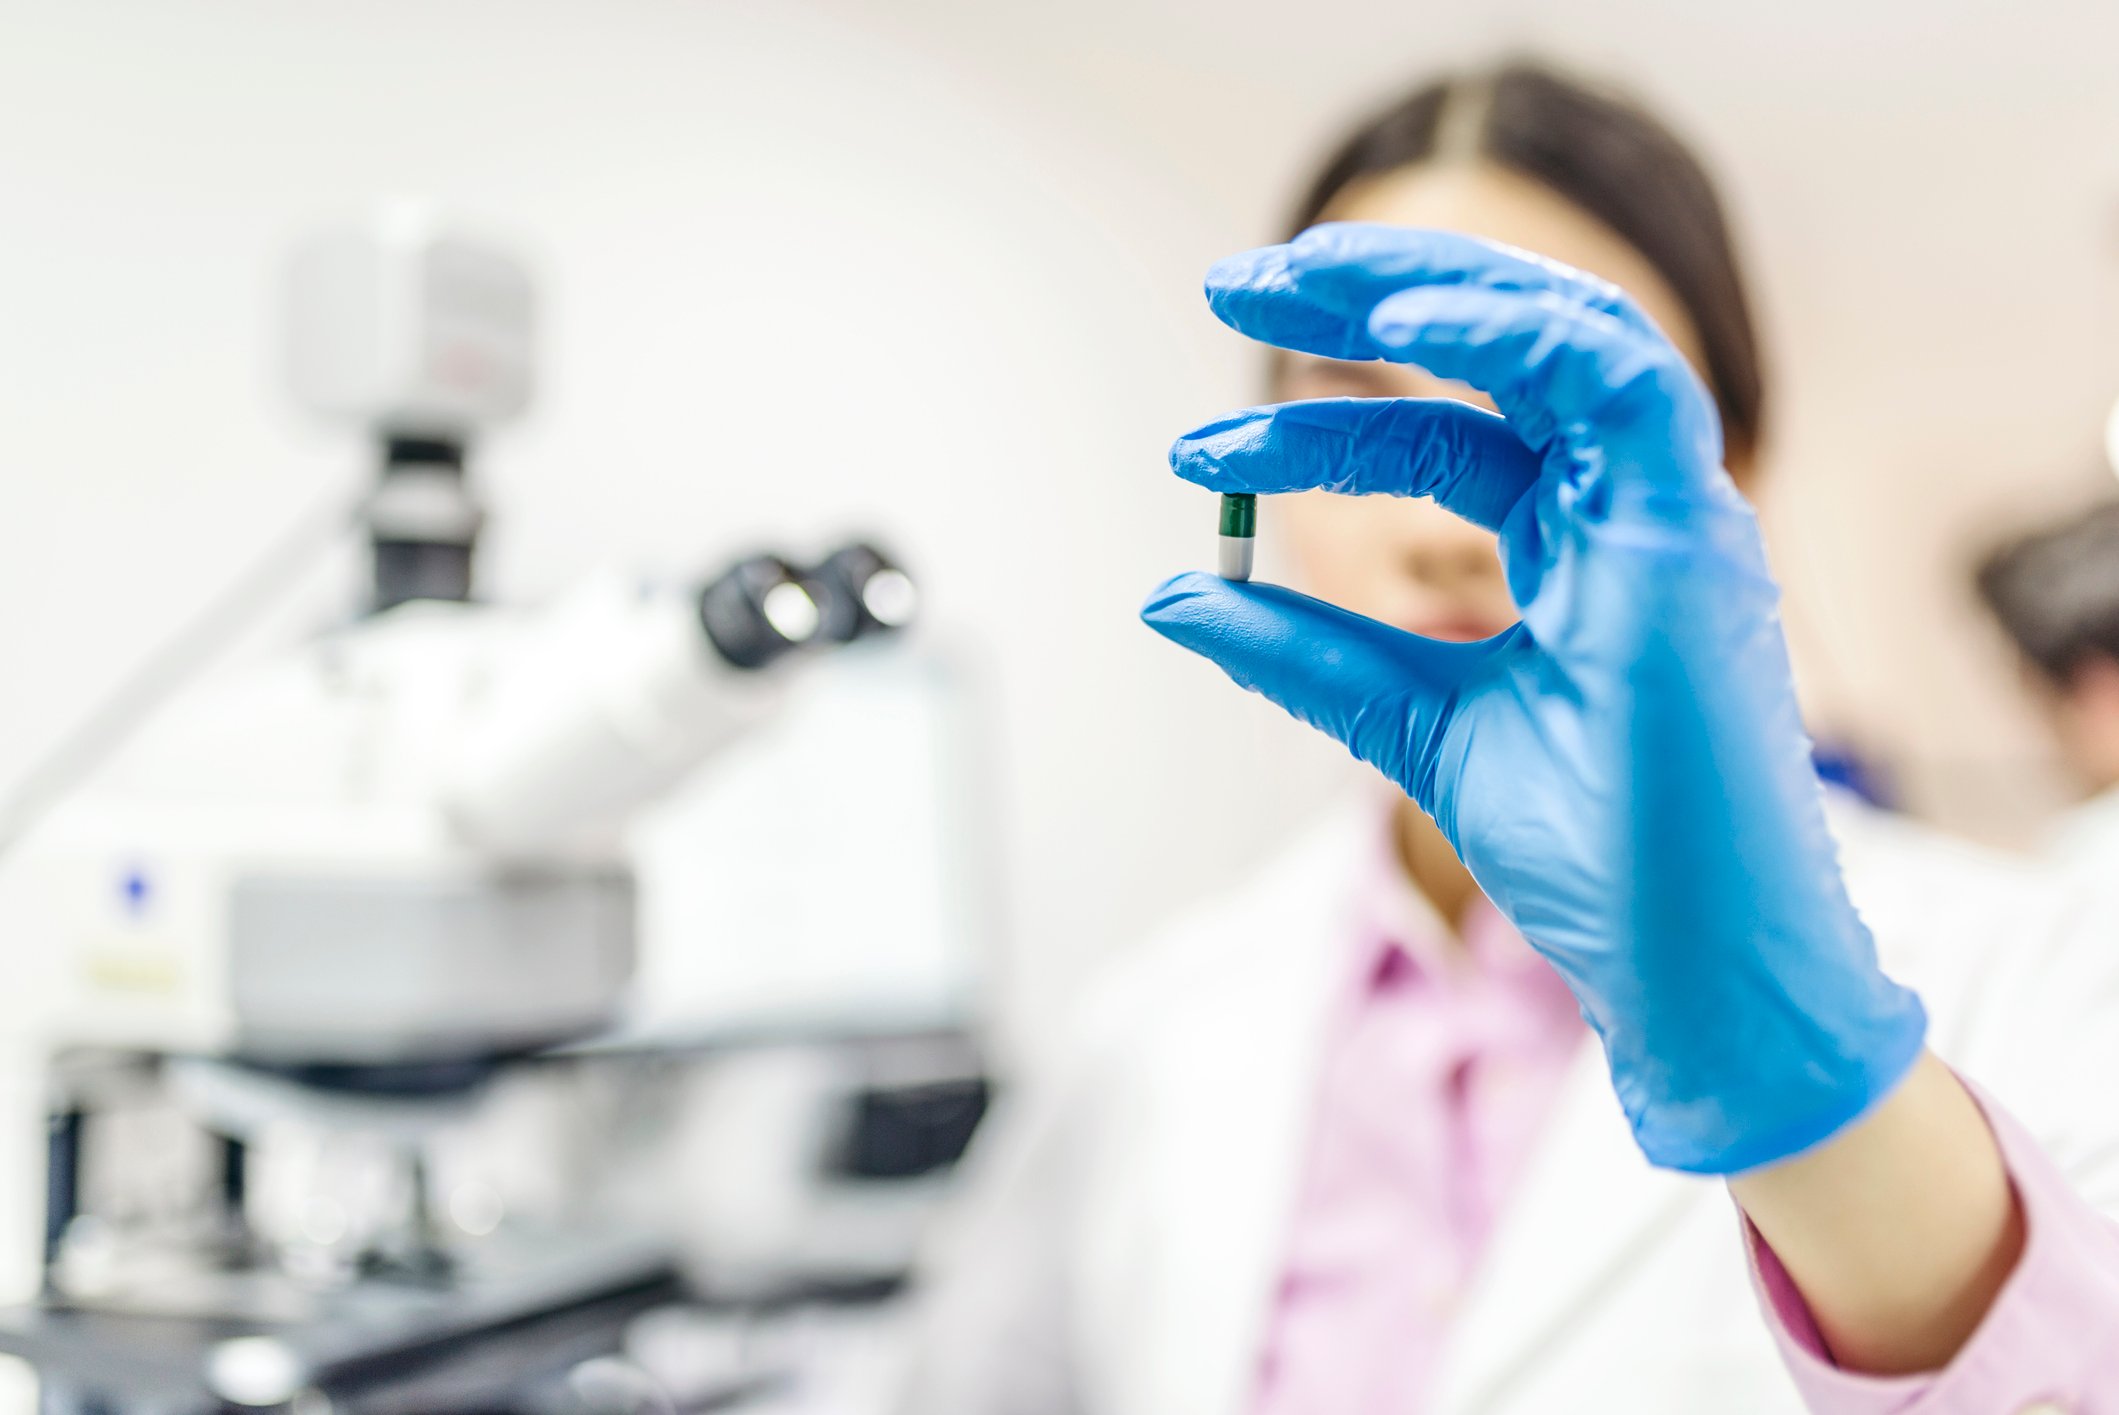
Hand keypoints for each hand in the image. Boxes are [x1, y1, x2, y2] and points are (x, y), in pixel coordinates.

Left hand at [1143, 223, 1924, 1173]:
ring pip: (1566, 333)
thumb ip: (1306, 654)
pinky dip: (1515, 333)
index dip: (1320, 429)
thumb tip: (1170, 596)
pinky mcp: (1692, 536)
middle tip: (1236, 280)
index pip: (1445, 438)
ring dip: (1431, 288)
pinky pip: (1619, 380)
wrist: (1689, 969)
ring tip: (1296, 277)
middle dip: (1370, 302)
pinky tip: (1401, 325)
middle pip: (1506, 353)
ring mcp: (1669, 516)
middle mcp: (1629, 512)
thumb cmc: (1594, 855)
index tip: (1198, 456)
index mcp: (1578, 545)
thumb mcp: (1415, 725)